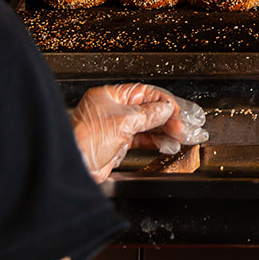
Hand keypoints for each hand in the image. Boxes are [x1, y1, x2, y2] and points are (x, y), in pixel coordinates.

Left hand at [70, 83, 207, 182]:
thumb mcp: (124, 121)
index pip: (144, 93)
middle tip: (185, 125)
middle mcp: (112, 110)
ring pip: (147, 126)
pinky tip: (168, 144)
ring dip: (165, 131)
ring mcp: (115, 128)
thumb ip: (149, 114)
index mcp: (110, 96)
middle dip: (168, 118)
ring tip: (182, 136)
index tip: (178, 110)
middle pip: (147, 110)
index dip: (163, 101)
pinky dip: (156, 142)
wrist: (73, 166)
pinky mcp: (117, 145)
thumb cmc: (85, 139)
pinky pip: (142, 140)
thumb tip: (166, 108)